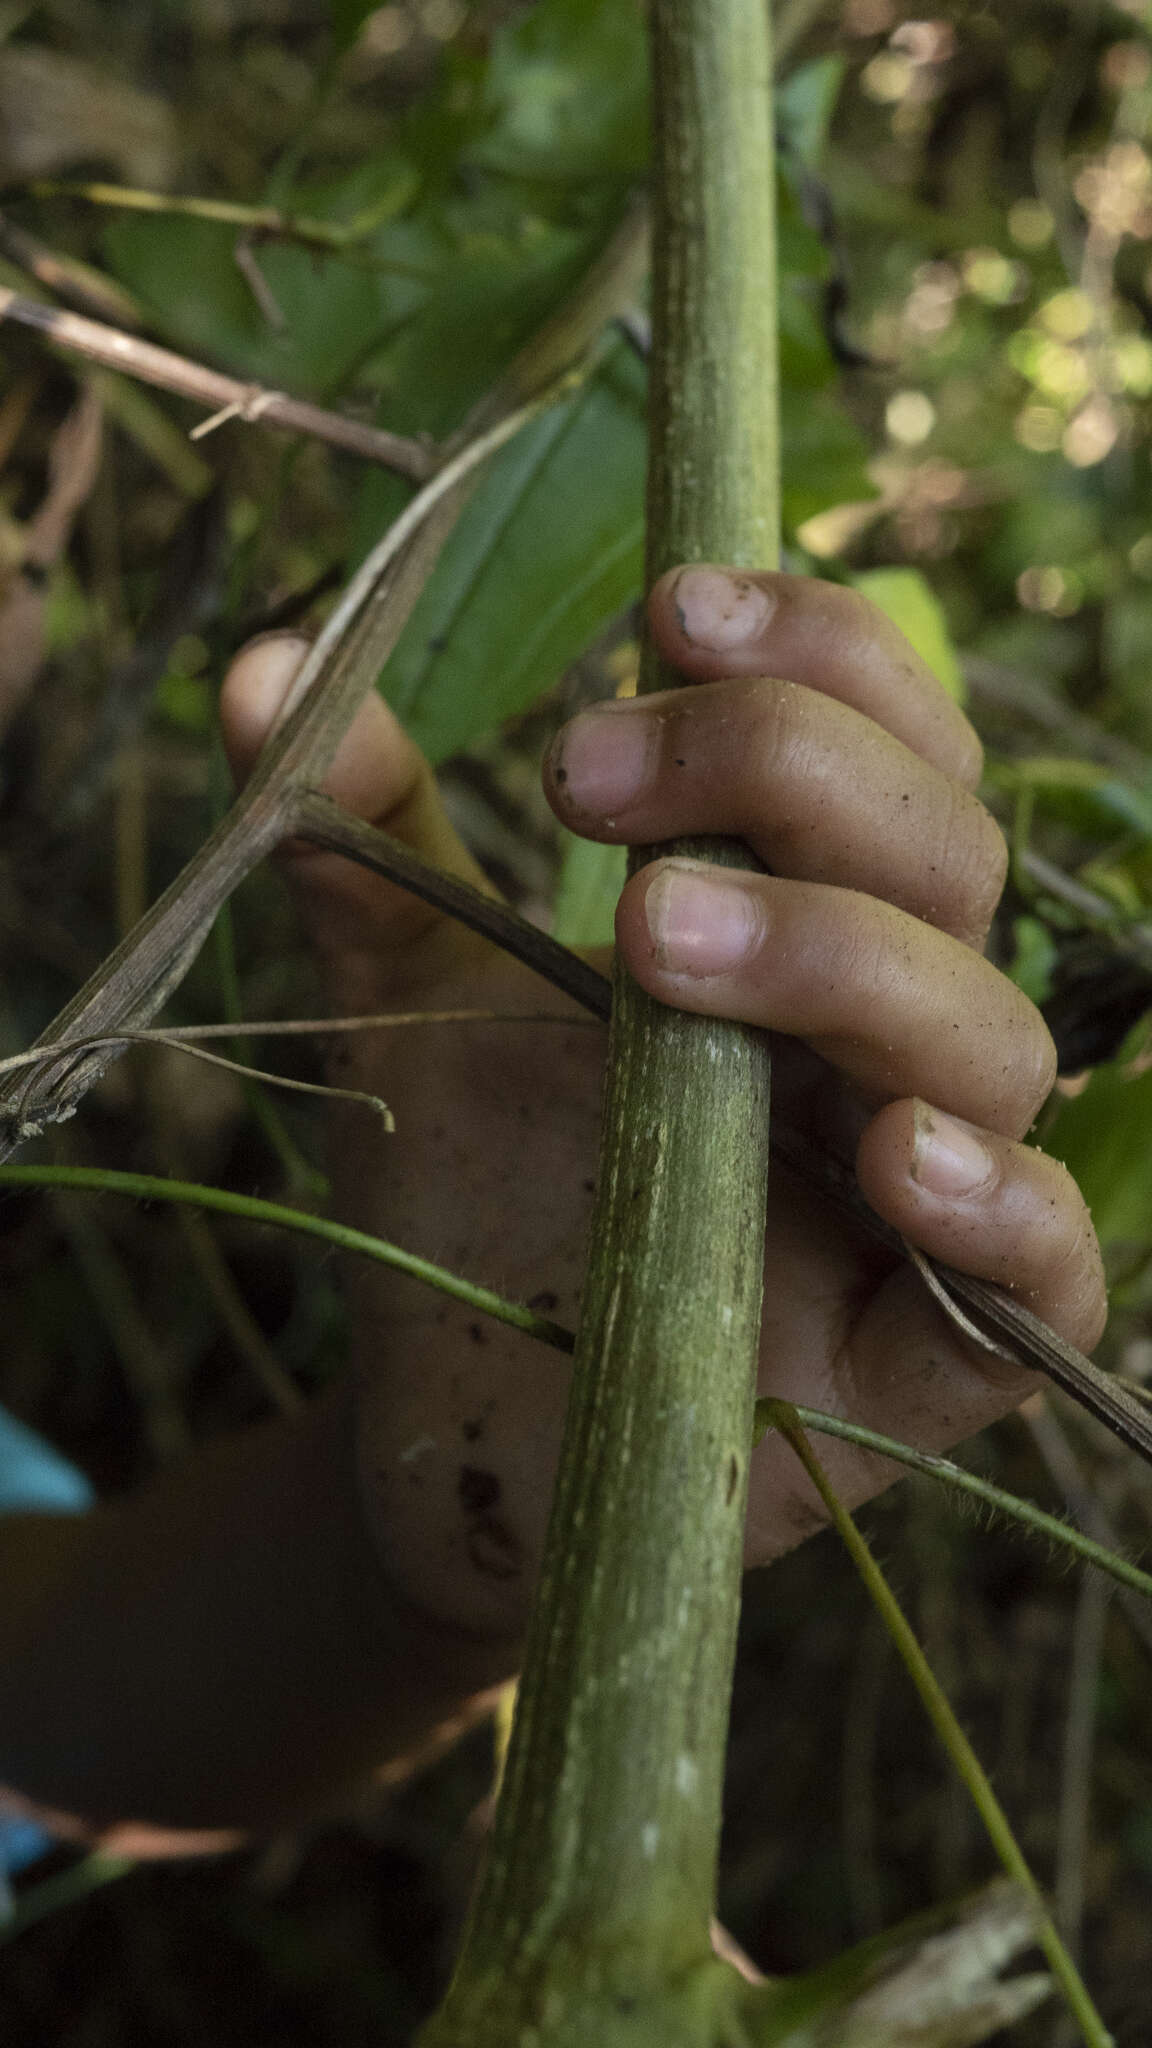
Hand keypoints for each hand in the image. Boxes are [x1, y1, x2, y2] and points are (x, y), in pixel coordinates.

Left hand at [221, 570, 1104, 1637]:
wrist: (452, 1411)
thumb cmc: (472, 1184)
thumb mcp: (412, 993)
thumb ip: (371, 842)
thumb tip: (258, 668)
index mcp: (805, 919)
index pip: (889, 742)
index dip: (815, 654)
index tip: (664, 615)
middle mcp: (886, 1036)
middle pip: (945, 854)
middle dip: (786, 775)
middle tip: (584, 781)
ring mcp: (921, 1193)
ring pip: (991, 1038)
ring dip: (841, 962)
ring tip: (652, 945)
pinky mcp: (930, 1358)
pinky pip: (1047, 1274)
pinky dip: (1002, 1207)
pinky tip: (892, 1160)